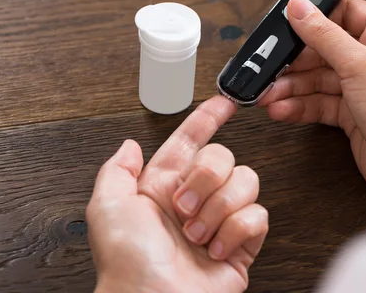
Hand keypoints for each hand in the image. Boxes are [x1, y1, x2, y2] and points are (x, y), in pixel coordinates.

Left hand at [87, 96, 267, 292]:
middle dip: (206, 179)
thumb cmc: (127, 263)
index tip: (225, 103)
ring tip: (198, 235)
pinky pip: (258, 215)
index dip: (208, 118)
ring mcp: (221, 219)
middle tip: (184, 208)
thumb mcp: (107, 209)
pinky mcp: (242, 242)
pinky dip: (235, 232)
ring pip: (246, 181)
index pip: (191, 139)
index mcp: (165, 186)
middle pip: (223, 156)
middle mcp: (196, 197)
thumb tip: (131, 144)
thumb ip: (117, 170)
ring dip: (218, 210)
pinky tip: (215, 249)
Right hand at [260, 0, 365, 213]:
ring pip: (319, 80)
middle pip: (325, 50)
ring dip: (291, 87)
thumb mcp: (359, 65)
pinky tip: (281, 110)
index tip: (286, 23)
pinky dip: (299, 107)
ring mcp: (364, 89)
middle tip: (269, 68)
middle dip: (294, 61)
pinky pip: (320, 104)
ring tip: (268, 95)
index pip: (345, 14)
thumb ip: (324, 35)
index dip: (315, 18)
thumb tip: (299, 7)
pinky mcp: (353, 115)